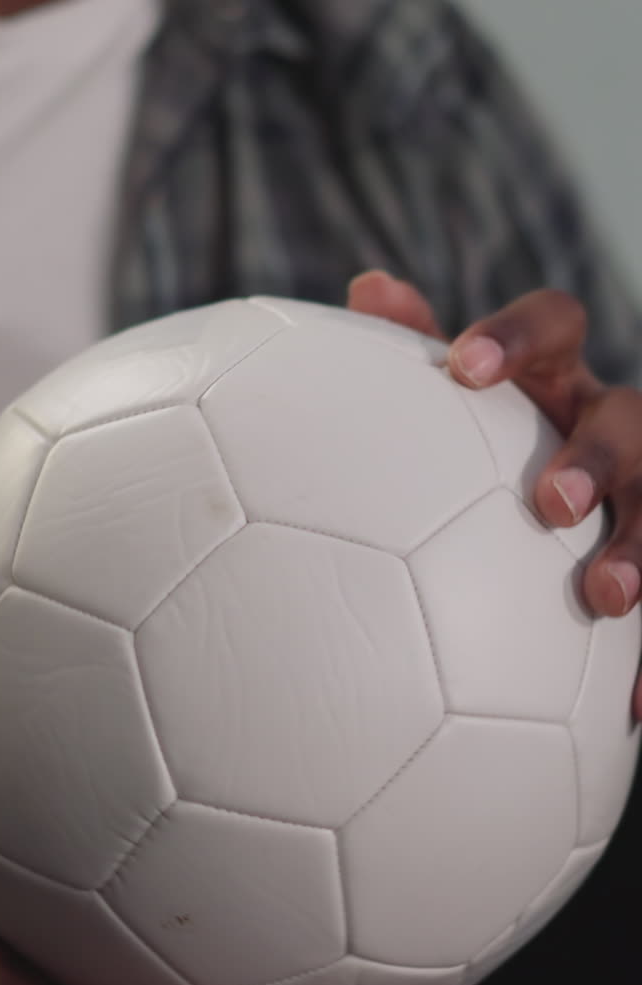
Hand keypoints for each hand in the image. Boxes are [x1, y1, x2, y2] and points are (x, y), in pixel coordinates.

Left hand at [347, 270, 641, 719]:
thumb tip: (369, 283)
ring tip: (606, 596)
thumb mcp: (465, 401)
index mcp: (556, 379)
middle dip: (598, 456)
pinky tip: (632, 700)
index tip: (464, 368)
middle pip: (631, 419)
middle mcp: (612, 426)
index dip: (519, 335)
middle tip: (551, 503)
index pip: (557, 323)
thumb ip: (414, 342)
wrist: (562, 513)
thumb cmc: (491, 447)